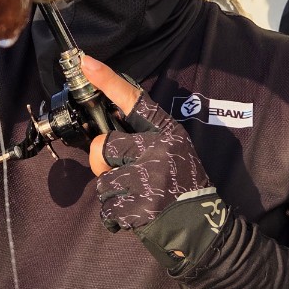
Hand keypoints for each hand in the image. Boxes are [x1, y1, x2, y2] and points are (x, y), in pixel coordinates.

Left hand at [82, 55, 229, 269]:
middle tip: (122, 174)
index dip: (107, 80)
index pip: (133, 99)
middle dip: (103, 163)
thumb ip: (142, 137)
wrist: (203, 227)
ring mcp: (150, 179)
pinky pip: (107, 208)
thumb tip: (103, 134)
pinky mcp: (143, 207)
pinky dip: (115, 217)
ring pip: (102, 180)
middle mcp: (158, 149)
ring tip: (137, 197)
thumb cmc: (181, 183)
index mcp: (165, 131)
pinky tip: (135, 215)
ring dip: (113, 194)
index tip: (85, 61)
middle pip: (104, 145)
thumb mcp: (172, 148)